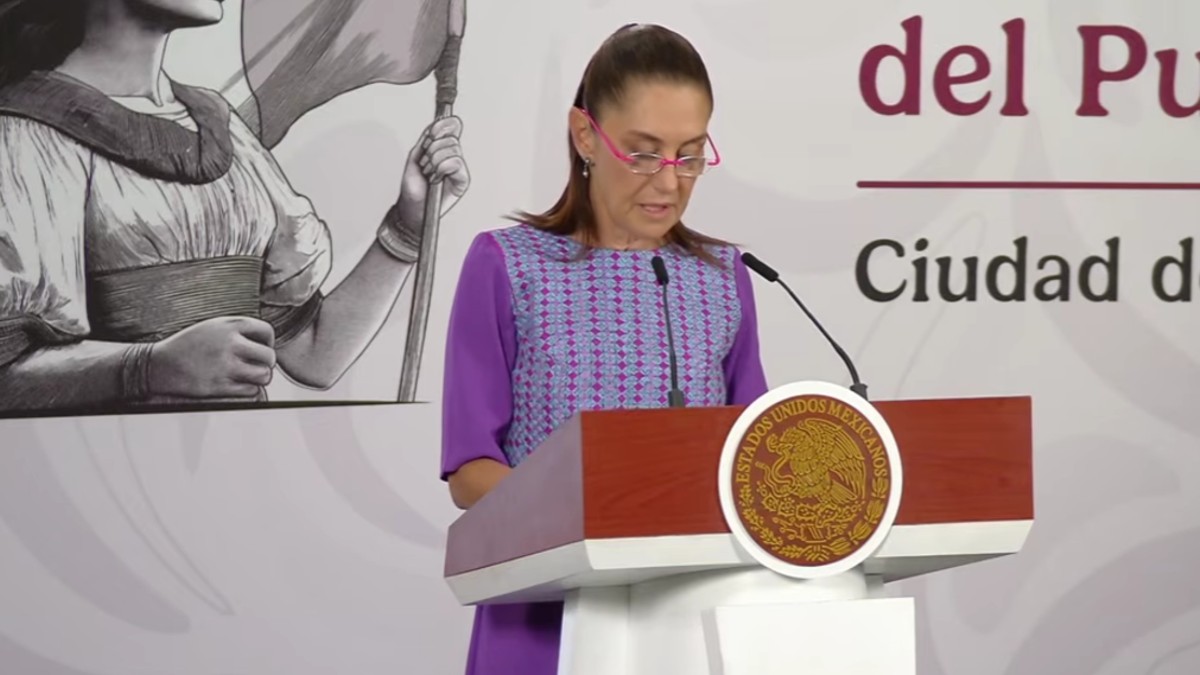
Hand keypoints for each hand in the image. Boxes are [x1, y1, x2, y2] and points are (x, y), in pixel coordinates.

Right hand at [148, 317, 276, 397]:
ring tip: (249, 376)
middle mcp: (229, 343)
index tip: (261, 348)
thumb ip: (239, 330)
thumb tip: (266, 343)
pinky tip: (236, 384)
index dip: (268, 342)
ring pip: (264, 375)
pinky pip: (250, 390)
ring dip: (259, 378)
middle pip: (269, 356)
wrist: (158, 364)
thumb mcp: (213, 326)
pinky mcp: (219, 386)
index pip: (266, 331)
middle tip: (257, 366)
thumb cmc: (188, 345)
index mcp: (229, 325)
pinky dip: (247, 390)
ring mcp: (224, 365)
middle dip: (266, 363)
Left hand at [395, 115, 469, 226]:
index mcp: (442, 148)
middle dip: (432, 151)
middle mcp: (453, 156)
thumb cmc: (412, 188)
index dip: (443, 126)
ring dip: (435, 162)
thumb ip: (425, 140)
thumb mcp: (414, 158)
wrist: (413, 208)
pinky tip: (437, 179)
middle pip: (450, 138)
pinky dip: (442, 169)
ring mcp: (459, 168)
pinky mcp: (463, 180)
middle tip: (425, 165)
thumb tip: (436, 125)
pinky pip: (456, 163)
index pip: (451, 128)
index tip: (433, 131)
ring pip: (453, 150)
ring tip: (429, 174)